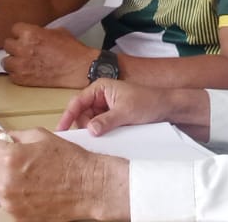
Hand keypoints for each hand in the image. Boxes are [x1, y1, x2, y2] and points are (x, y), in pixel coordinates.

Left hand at [0, 127, 127, 220]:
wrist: (89, 187)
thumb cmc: (69, 161)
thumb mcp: (40, 136)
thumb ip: (11, 134)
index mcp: (10, 158)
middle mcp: (6, 182)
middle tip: (15, 156)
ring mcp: (10, 202)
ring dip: (3, 175)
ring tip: (26, 172)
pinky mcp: (17, 215)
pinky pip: (5, 199)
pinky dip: (12, 191)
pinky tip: (30, 186)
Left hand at [1, 23, 97, 88]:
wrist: (79, 69)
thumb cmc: (72, 51)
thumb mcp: (56, 31)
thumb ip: (40, 32)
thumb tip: (33, 34)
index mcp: (30, 33)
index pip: (14, 29)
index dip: (21, 33)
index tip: (23, 37)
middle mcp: (22, 48)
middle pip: (7, 44)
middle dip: (16, 46)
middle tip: (24, 50)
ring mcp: (21, 65)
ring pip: (6, 61)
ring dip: (13, 61)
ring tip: (24, 62)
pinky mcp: (22, 79)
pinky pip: (11, 75)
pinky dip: (17, 74)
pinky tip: (27, 71)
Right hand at [59, 78, 178, 134]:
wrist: (167, 107)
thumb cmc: (148, 102)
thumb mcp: (125, 112)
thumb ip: (106, 121)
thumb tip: (89, 130)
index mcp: (100, 88)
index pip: (77, 102)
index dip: (67, 116)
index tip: (60, 130)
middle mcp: (100, 96)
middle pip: (81, 114)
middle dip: (83, 126)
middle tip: (86, 140)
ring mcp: (106, 107)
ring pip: (90, 122)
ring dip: (93, 131)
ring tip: (100, 139)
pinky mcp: (112, 117)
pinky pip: (100, 126)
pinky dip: (100, 133)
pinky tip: (104, 140)